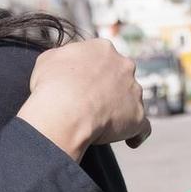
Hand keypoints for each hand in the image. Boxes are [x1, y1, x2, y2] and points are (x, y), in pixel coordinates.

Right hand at [21, 39, 151, 157]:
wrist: (65, 111)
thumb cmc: (52, 85)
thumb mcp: (47, 60)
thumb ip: (64, 57)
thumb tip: (66, 63)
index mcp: (102, 49)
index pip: (100, 56)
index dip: (89, 70)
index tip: (79, 81)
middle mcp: (124, 66)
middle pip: (119, 75)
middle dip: (109, 86)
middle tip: (89, 101)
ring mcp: (134, 91)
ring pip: (130, 99)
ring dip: (119, 109)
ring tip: (99, 124)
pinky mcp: (138, 116)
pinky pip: (143, 126)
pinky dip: (136, 133)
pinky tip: (131, 142)